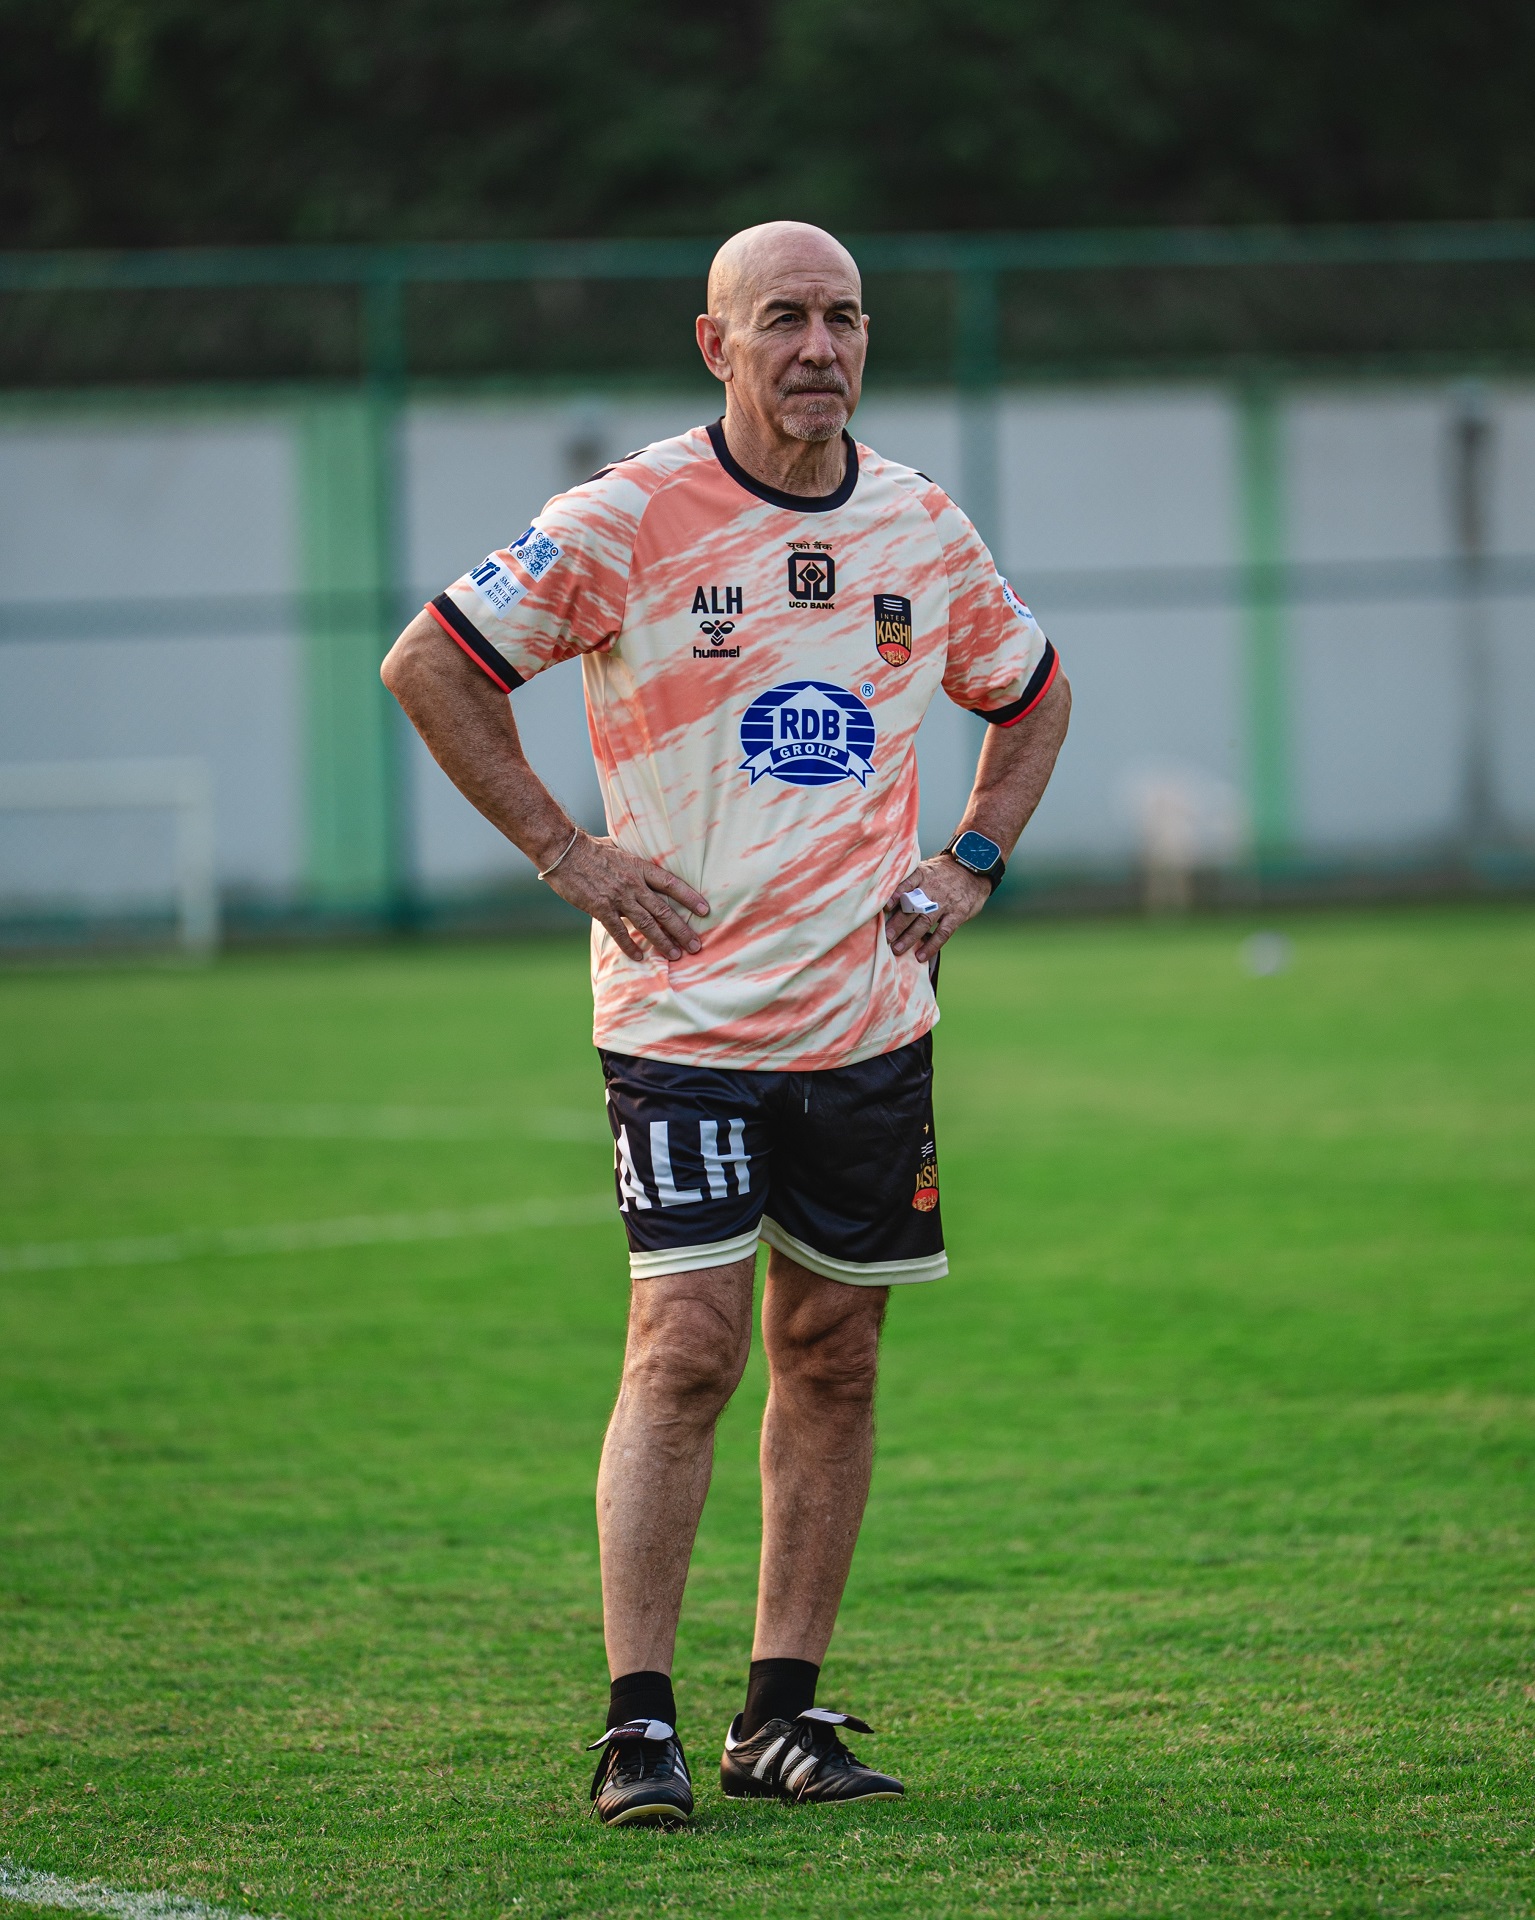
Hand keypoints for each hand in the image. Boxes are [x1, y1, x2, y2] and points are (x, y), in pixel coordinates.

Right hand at [543, 832, 709, 961]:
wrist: (564, 851)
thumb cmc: (590, 848)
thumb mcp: (620, 848)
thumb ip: (634, 860)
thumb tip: (643, 861)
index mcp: (640, 868)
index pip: (672, 884)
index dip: (690, 898)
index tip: (705, 911)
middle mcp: (634, 884)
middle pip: (664, 910)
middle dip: (682, 930)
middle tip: (696, 946)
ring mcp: (618, 897)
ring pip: (647, 923)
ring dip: (663, 941)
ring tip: (675, 955)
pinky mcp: (601, 908)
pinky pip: (619, 931)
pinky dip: (630, 945)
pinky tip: (640, 956)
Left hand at [884, 854, 989, 964]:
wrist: (973, 869)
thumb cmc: (943, 873)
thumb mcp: (928, 869)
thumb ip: (911, 882)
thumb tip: (887, 900)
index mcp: (923, 875)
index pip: (908, 882)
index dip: (896, 894)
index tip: (886, 906)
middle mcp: (933, 888)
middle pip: (913, 907)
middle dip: (898, 923)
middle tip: (886, 937)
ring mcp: (945, 902)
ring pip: (925, 921)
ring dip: (910, 937)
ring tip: (897, 949)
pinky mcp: (958, 914)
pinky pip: (943, 932)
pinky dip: (931, 945)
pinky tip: (920, 956)